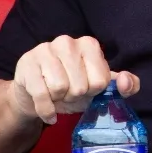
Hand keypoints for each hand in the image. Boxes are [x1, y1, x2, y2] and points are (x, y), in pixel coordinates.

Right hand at [8, 35, 139, 125]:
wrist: (35, 94)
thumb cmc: (72, 88)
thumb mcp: (100, 87)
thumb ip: (124, 85)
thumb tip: (125, 82)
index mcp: (89, 44)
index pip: (100, 81)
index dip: (93, 92)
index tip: (85, 88)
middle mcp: (66, 42)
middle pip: (80, 86)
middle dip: (75, 97)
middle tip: (68, 93)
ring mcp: (44, 50)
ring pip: (60, 88)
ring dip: (59, 101)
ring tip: (56, 95)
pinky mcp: (26, 64)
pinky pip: (41, 95)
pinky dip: (46, 110)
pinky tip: (48, 110)